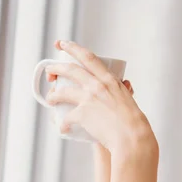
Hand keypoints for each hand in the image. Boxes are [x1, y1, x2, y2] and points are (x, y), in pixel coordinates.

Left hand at [44, 40, 155, 155]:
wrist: (131, 137)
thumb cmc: (132, 120)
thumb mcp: (128, 97)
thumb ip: (123, 89)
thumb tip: (126, 84)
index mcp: (109, 79)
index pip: (88, 57)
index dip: (73, 48)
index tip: (63, 44)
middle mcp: (97, 85)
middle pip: (70, 70)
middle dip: (55, 68)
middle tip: (49, 71)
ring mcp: (88, 99)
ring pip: (62, 92)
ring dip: (52, 95)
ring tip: (50, 99)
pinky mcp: (82, 114)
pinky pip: (66, 118)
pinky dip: (63, 124)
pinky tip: (63, 128)